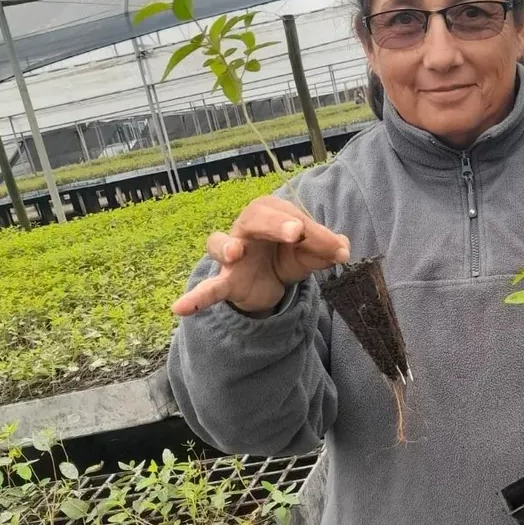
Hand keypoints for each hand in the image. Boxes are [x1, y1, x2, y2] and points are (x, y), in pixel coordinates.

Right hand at [172, 196, 350, 316]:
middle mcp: (245, 229)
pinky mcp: (226, 281)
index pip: (289, 215)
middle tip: (296, 232)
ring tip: (235, 253)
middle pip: (255, 217)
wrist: (267, 283)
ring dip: (226, 246)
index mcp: (270, 216)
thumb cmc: (287, 255)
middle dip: (275, 223)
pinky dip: (195, 298)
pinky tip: (179, 309)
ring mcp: (231, 255)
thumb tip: (344, 249)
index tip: (334, 246)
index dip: (312, 228)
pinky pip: (208, 288)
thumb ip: (327, 249)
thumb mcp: (310, 253)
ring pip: (219, 242)